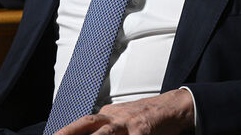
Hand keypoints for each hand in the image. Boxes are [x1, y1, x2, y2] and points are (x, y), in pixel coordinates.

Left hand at [55, 89, 194, 134]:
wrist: (173, 108)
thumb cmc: (146, 116)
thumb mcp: (121, 117)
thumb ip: (104, 126)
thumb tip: (84, 130)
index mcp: (108, 114)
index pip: (83, 123)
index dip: (68, 131)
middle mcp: (115, 118)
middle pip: (88, 123)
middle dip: (69, 132)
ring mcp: (128, 125)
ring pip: (105, 133)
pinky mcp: (143, 132)